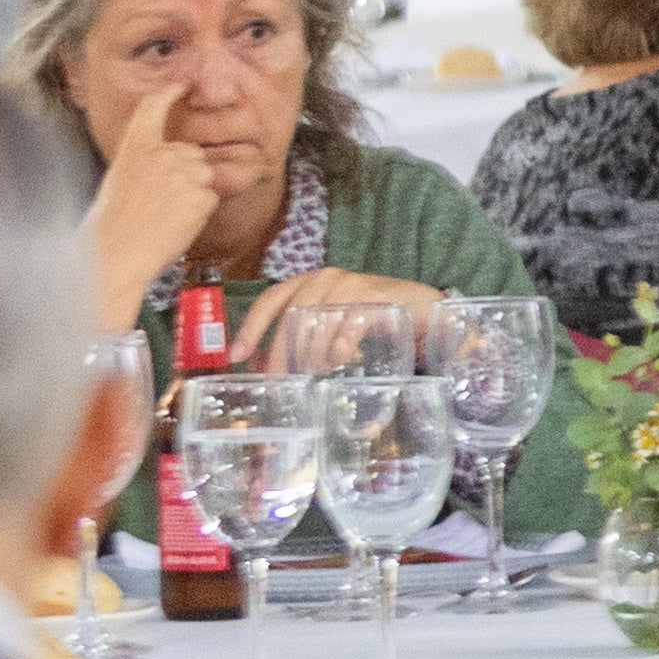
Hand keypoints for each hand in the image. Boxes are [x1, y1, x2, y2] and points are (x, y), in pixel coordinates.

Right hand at [82, 88, 215, 331]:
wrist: (114, 254)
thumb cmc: (112, 224)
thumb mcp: (120, 180)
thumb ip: (146, 162)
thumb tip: (176, 157)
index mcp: (135, 147)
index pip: (152, 107)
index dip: (169, 92)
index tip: (181, 85)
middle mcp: (161, 154)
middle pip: (193, 154)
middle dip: (185, 175)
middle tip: (158, 204)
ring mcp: (183, 173)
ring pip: (204, 175)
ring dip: (193, 194)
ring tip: (164, 215)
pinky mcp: (201, 194)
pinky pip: (210, 198)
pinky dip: (199, 213)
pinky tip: (175, 225)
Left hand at [234, 268, 445, 362]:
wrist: (422, 308)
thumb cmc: (370, 317)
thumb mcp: (328, 326)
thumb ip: (299, 338)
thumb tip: (263, 365)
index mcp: (308, 282)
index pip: (270, 300)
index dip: (251, 327)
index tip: (236, 356)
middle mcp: (326, 278)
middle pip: (291, 316)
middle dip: (282, 352)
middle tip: (280, 380)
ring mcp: (352, 286)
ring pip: (317, 324)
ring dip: (314, 354)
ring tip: (319, 369)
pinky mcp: (376, 298)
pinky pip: (347, 326)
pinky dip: (341, 347)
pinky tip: (342, 359)